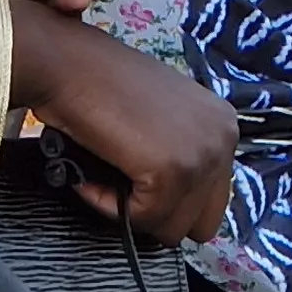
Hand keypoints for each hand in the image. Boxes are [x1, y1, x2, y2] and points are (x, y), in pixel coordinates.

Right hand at [6, 0, 237, 244]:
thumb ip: (180, 151)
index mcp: (223, 124)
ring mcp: (202, 155)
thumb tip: (173, 201)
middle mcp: (223, 138)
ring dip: (131, 212)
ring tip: (101, 179)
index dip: (170, 202)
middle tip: (120, 188)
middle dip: (157, 214)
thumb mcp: (162, 117)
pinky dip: (110, 207)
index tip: (136, 183)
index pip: (213, 200)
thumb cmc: (101, 85)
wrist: (68, 64)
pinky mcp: (172, 170)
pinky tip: (91, 180)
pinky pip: (143, 218)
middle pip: (200, 221)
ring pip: (172, 227)